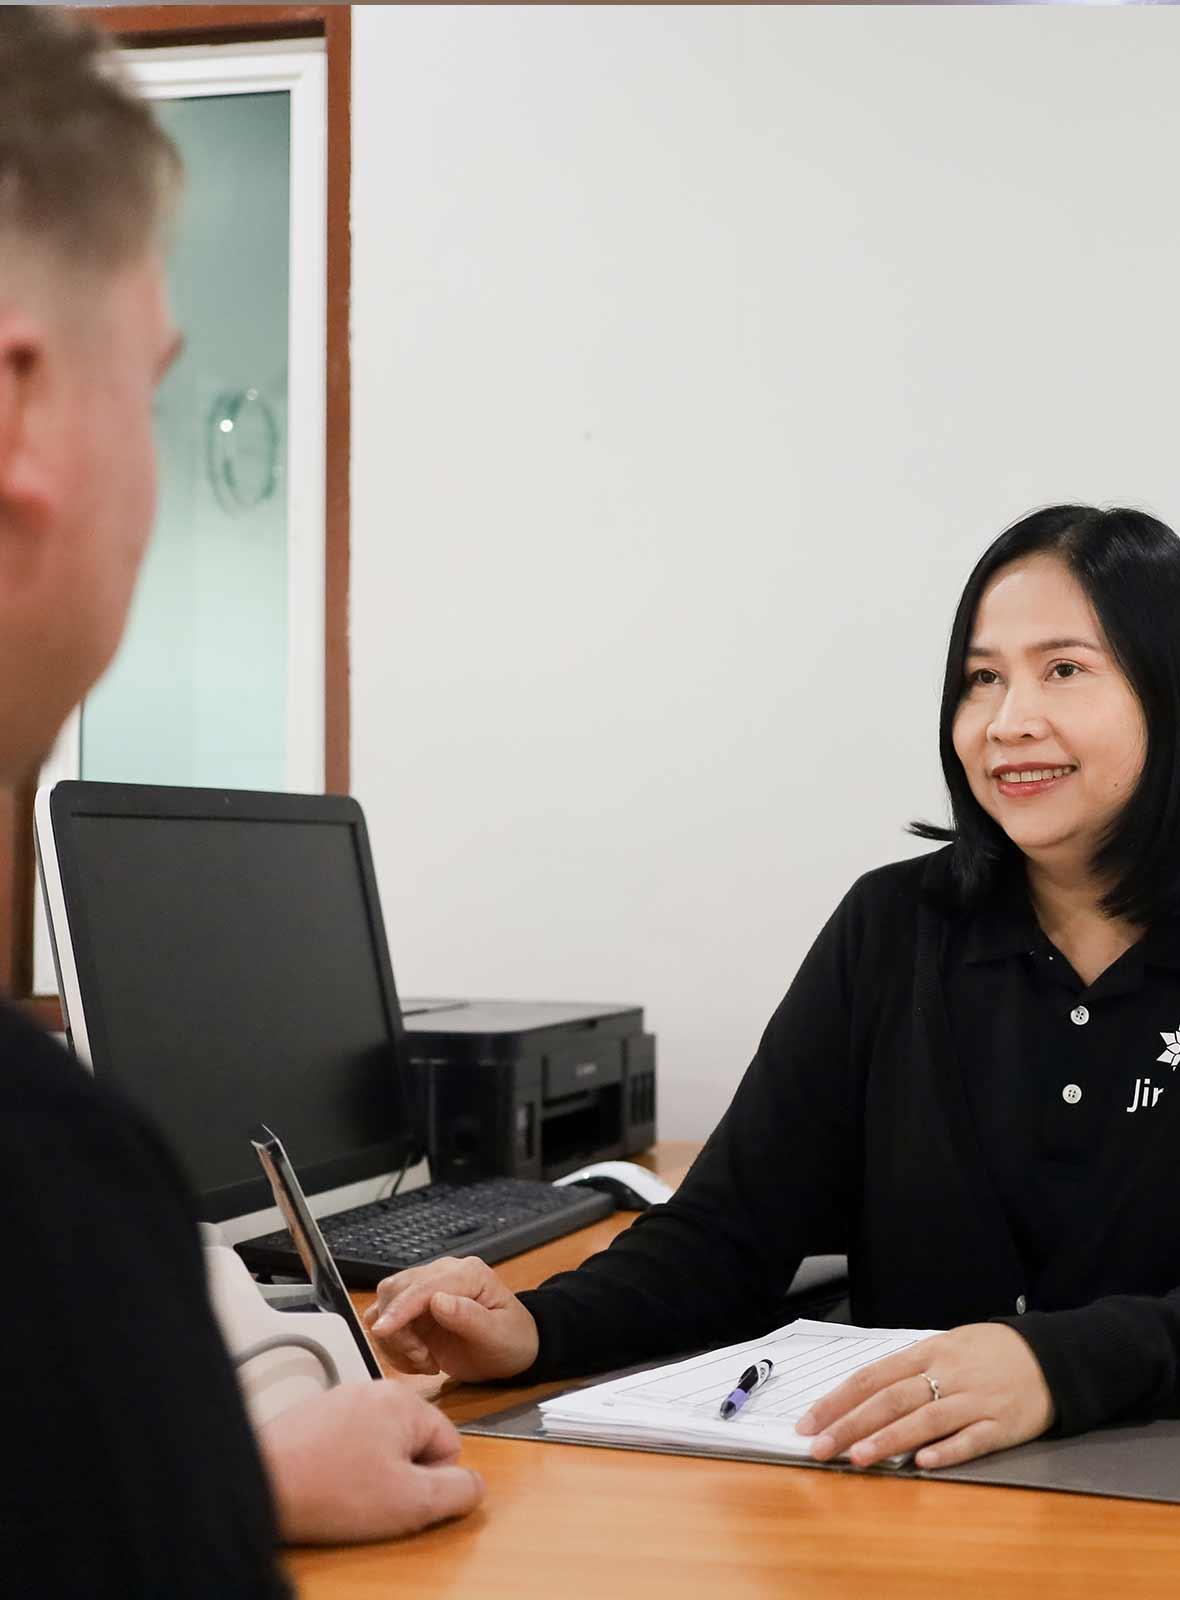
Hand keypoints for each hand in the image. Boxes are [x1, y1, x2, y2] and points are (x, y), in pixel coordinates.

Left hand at [257, 1379, 483, 1543]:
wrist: (259, 1482)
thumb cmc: (329, 1490)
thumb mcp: (410, 1503)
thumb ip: (457, 1492)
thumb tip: (476, 1485)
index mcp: (404, 1401)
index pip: (449, 1443)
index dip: (432, 1481)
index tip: (402, 1496)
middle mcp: (373, 1390)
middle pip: (413, 1440)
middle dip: (401, 1474)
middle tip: (372, 1498)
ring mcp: (340, 1400)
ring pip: (380, 1443)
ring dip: (372, 1471)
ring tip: (345, 1493)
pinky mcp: (315, 1416)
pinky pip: (348, 1443)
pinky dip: (343, 1465)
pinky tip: (326, 1485)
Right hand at [363, 1255, 539, 1381]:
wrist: (511, 1349)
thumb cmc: (511, 1340)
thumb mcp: (498, 1334)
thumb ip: (470, 1317)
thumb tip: (438, 1301)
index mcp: (467, 1273)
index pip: (423, 1287)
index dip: (399, 1309)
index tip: (382, 1332)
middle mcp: (442, 1274)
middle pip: (395, 1290)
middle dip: (399, 1331)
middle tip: (424, 1359)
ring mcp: (426, 1290)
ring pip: (384, 1305)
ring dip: (396, 1340)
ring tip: (426, 1361)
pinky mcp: (414, 1309)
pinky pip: (387, 1322)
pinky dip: (393, 1346)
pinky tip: (417, 1359)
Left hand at [794, 1323, 1054, 1469]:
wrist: (1051, 1357)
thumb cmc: (990, 1353)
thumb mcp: (947, 1346)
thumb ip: (910, 1370)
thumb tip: (865, 1395)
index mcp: (928, 1352)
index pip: (873, 1376)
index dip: (838, 1399)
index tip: (809, 1422)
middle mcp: (947, 1374)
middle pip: (890, 1398)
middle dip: (850, 1423)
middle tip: (819, 1447)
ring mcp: (974, 1400)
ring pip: (924, 1419)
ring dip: (887, 1439)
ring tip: (856, 1458)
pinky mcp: (1002, 1425)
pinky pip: (970, 1439)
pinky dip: (945, 1451)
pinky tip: (921, 1465)